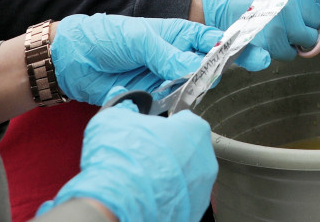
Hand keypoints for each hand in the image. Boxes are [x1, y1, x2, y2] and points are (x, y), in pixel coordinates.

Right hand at [40, 103, 214, 221]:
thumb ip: (125, 109)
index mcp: (194, 130)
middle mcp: (206, 159)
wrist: (116, 204)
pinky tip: (148, 196)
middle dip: (170, 152)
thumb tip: (125, 108)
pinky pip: (180, 199)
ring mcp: (202, 189)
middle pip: (188, 149)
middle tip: (146, 157)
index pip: (185, 120)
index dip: (166, 126)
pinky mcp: (193, 212)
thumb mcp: (113, 119)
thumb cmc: (120, 158)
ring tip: (144, 179)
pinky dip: (167, 197)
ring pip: (186, 176)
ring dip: (169, 176)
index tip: (152, 133)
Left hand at [50, 15, 263, 106]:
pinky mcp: (152, 100)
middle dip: (224, 69)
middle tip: (238, 70)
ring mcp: (166, 80)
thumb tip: (191, 67)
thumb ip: (165, 52)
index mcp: (178, 34)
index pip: (214, 39)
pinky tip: (180, 107)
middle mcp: (177, 57)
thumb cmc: (106, 37)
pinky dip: (178, 109)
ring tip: (197, 88)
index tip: (258, 54)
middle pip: (210, 66)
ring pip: (194, 88)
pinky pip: (172, 107)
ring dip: (199, 90)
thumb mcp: (138, 37)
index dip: (236, 45)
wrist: (72, 61)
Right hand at [196, 0, 319, 60]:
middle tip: (290, 15)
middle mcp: (292, 4)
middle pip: (317, 22)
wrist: (216, 2)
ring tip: (276, 26)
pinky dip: (281, 49)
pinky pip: (288, 53)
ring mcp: (281, 26)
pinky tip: (269, 38)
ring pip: (304, 41)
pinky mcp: (270, 44)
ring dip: (295, 38)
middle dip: (307, 21)